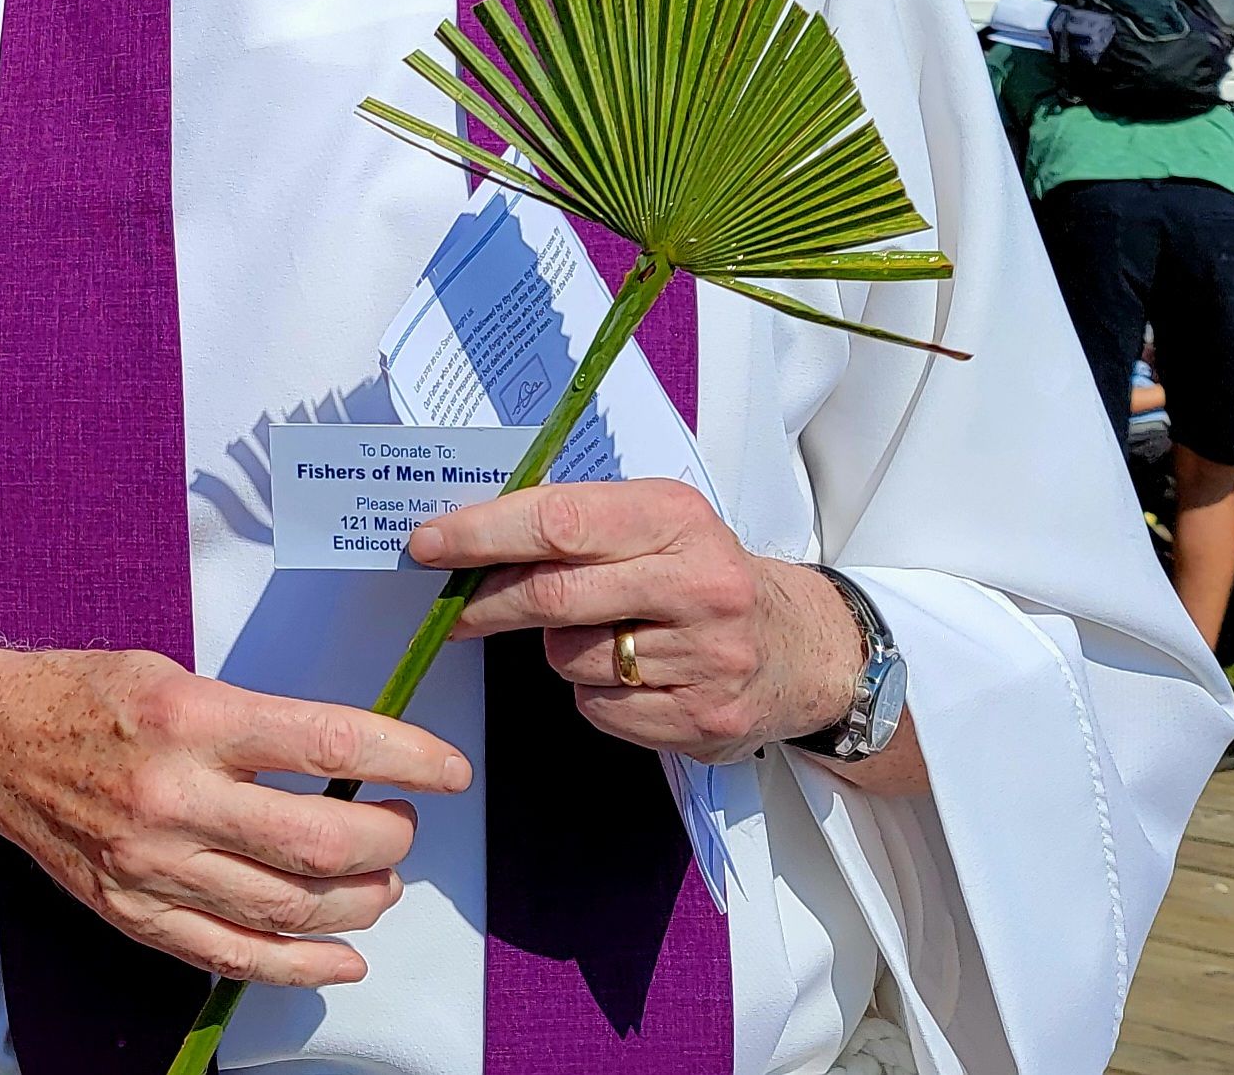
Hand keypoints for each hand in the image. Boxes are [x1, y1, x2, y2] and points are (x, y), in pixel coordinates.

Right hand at [0, 648, 471, 985]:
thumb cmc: (93, 694)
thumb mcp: (182, 673)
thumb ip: (259, 717)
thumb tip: (347, 756)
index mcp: (195, 720)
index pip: (326, 745)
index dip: (404, 760)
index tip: (448, 769)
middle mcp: (176, 799)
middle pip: (317, 844)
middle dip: (388, 841)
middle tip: (407, 825)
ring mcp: (153, 867)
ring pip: (286, 909)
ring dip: (358, 904)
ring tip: (384, 881)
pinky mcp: (135, 914)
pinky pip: (232, 957)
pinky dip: (301, 968)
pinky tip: (343, 958)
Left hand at [408, 479, 862, 763]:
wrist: (803, 648)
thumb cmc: (704, 573)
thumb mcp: (659, 523)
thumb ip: (580, 521)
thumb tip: (473, 530)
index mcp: (675, 516)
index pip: (558, 521)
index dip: (483, 533)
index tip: (430, 543)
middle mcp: (696, 580)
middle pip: (553, 595)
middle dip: (487, 604)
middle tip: (452, 610)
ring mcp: (704, 655)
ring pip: (570, 658)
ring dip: (558, 650)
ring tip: (602, 635)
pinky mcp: (701, 717)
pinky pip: (600, 708)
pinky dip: (594, 693)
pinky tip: (630, 675)